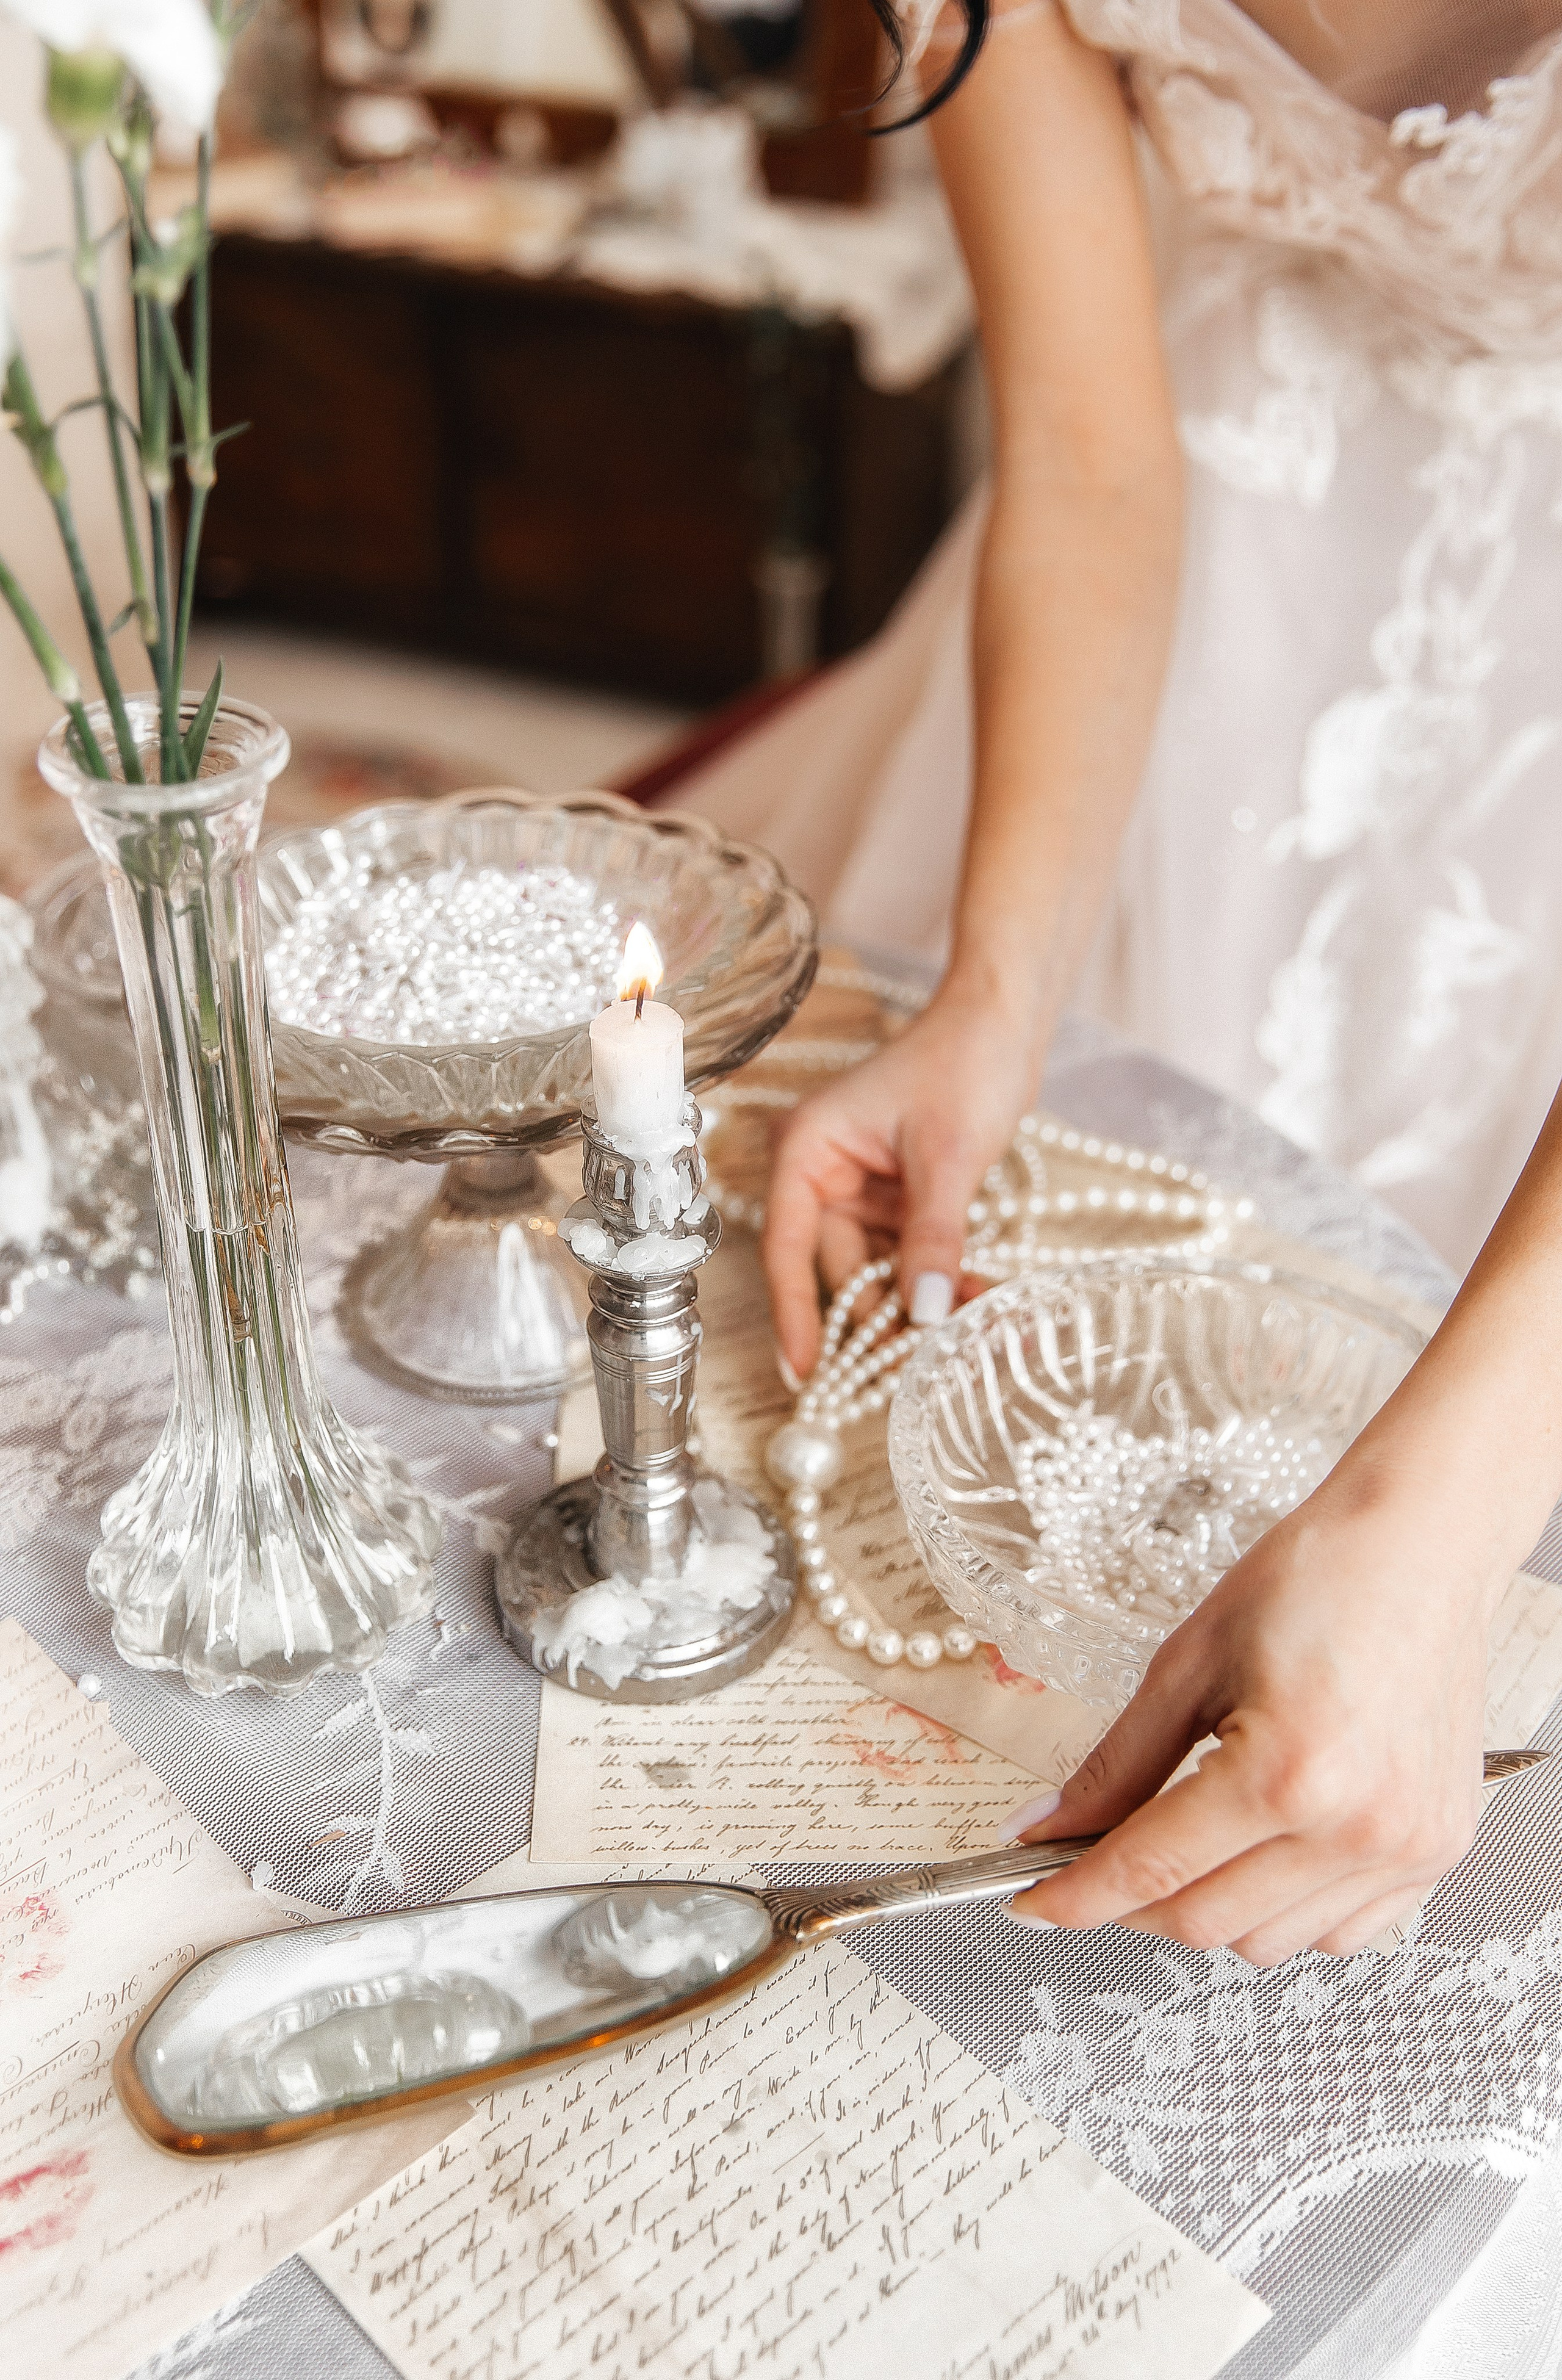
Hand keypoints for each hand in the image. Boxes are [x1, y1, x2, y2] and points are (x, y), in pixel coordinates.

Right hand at [762, 981, 1042, 1378]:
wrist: (1005, 1020)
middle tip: (919, 1365)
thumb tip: (926, 1313)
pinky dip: (941, 1278)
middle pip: (839, 1269)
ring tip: (971, 1330)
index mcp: (809, 1151)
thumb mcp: (948, 1156)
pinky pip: (912, 1255)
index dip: (796, 1314)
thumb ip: (933, 1237)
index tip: (803, 1373)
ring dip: (922, 1302)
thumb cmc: (963, 1062)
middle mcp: (826, 1173)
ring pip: (880, 1270)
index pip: (790, 1248)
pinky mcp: (900, 1198)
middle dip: (883, 1315)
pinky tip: (979, 1299)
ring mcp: (864, 1188)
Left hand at [1006, 1484, 1498, 1962]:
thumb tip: (1042, 1827)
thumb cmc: (1314, 1580)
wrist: (1420, 1545)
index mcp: (1285, 1771)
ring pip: (1267, 1941)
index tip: (1028, 1903)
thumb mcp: (1188, 1664)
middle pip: (1204, 1922)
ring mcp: (1405, 1849)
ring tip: (1191, 1838)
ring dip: (1207, 1908)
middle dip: (1130, 1904)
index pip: (1151, 1869)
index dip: (1075, 1896)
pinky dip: (1282, 1910)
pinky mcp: (1437, 1852)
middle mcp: (1354, 1827)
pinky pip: (1337, 1932)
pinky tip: (1263, 1851)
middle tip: (1095, 1859)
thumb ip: (1114, 1764)